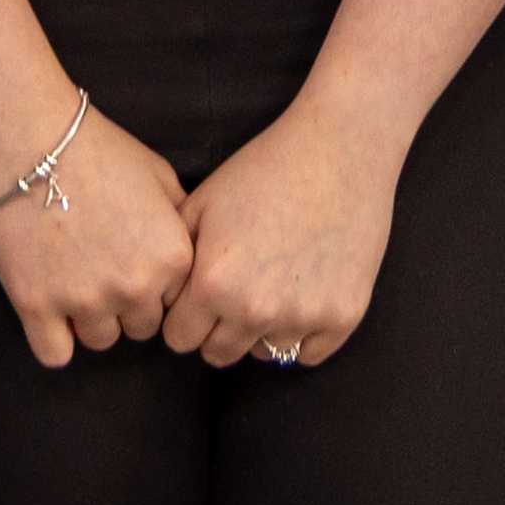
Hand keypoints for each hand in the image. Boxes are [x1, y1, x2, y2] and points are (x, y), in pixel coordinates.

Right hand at [0, 101, 190, 370]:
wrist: (33, 138)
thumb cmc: (100, 149)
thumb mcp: (160, 176)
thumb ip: (180, 222)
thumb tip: (188, 252)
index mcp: (171, 259)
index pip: (174, 303)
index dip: (154, 284)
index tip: (132, 264)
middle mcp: (135, 288)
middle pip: (139, 328)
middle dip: (124, 303)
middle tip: (99, 269)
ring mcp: (85, 301)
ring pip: (100, 340)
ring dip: (89, 319)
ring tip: (72, 279)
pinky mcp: (37, 307)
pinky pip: (55, 355)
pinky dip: (53, 339)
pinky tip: (48, 310)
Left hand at [163, 92, 400, 369]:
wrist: (338, 150)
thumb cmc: (264, 170)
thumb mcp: (202, 203)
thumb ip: (174, 259)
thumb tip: (161, 300)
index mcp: (213, 284)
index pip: (178, 339)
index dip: (183, 317)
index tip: (197, 297)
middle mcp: (256, 311)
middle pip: (218, 355)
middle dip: (217, 329)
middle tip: (233, 291)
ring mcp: (303, 317)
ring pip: (263, 353)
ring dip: (260, 330)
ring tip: (270, 283)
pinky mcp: (343, 317)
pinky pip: (308, 354)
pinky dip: (301, 333)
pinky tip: (300, 292)